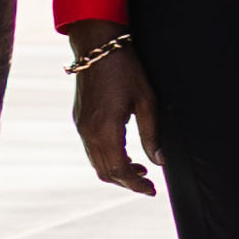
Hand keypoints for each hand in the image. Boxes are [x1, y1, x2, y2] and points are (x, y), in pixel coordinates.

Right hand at [70, 35, 161, 196]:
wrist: (97, 47)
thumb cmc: (126, 70)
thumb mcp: (147, 101)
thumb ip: (152, 134)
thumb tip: (159, 161)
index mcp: (105, 129)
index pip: (119, 170)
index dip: (135, 184)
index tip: (152, 190)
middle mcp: (88, 132)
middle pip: (105, 171)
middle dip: (126, 182)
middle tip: (148, 185)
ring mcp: (80, 126)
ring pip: (96, 163)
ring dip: (117, 171)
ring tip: (141, 171)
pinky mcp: (79, 120)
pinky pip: (91, 149)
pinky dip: (107, 159)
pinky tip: (125, 154)